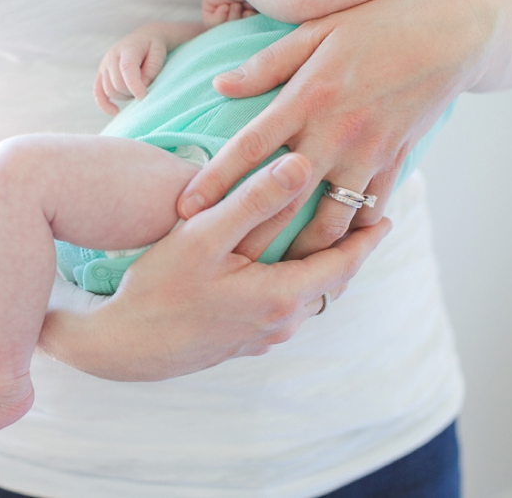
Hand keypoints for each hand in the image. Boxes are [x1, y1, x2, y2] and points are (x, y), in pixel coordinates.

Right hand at [39, 153, 391, 380]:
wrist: (124, 346)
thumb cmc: (160, 288)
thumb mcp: (204, 236)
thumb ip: (254, 199)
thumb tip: (300, 164)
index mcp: (282, 295)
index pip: (343, 264)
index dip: (366, 239)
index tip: (386, 217)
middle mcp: (281, 322)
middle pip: (329, 284)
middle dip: (347, 253)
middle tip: (359, 225)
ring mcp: (262, 337)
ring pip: (307, 298)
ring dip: (319, 271)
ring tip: (322, 243)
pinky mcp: (242, 343)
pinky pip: (284, 310)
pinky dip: (294, 286)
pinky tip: (275, 271)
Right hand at [93, 26, 168, 115]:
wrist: (145, 37)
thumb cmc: (154, 47)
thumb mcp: (159, 53)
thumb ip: (152, 69)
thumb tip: (142, 86)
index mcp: (127, 48)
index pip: (126, 69)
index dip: (134, 85)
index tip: (143, 97)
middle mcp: (112, 56)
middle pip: (117, 83)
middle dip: (132, 92)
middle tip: (146, 90)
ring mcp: (104, 66)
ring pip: (110, 90)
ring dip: (124, 96)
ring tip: (137, 90)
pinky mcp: (101, 74)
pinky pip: (98, 92)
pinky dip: (104, 104)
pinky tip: (115, 111)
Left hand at [178, 0, 494, 260]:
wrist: (451, 36)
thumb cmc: (376, 27)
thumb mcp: (316, 32)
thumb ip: (266, 65)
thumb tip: (220, 86)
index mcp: (308, 100)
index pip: (250, 147)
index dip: (215, 181)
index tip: (185, 210)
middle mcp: (335, 135)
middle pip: (284, 199)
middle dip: (251, 237)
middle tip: (222, 266)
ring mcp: (368, 155)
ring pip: (331, 221)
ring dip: (302, 253)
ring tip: (276, 277)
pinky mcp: (394, 165)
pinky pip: (368, 211)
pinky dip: (350, 236)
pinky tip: (330, 256)